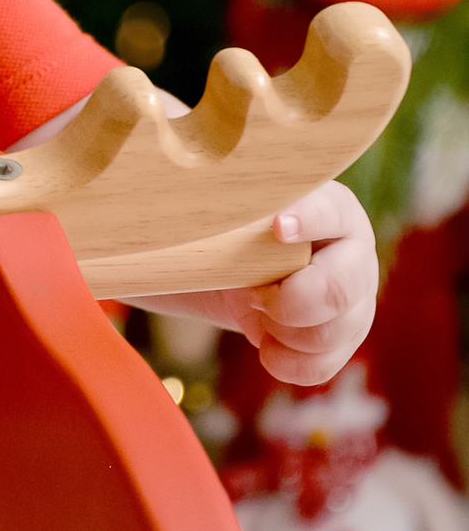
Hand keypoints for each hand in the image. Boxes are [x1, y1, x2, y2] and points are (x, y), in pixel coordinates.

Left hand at [146, 182, 377, 385]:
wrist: (246, 267)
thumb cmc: (238, 226)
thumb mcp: (232, 206)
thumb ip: (225, 196)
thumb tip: (174, 165)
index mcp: (333, 207)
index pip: (330, 211)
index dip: (307, 220)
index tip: (274, 226)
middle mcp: (355, 253)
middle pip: (341, 289)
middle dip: (290, 301)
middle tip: (252, 294)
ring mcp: (357, 299)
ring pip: (332, 333)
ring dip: (283, 331)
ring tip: (254, 310)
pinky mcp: (344, 338)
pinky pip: (324, 365)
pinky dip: (287, 362)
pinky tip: (265, 343)